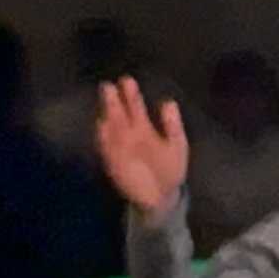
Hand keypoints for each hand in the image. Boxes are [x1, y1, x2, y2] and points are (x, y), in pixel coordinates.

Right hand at [94, 77, 190, 210]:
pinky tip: (102, 126)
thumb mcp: (177, 145)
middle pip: (119, 114)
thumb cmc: (170, 169)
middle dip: (114, 101)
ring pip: (111, 129)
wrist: (163, 197)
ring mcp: (120, 148)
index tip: (126, 80)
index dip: (131, 95)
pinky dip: (104, 139)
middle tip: (108, 86)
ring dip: (107, 116)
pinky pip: (107, 149)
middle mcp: (129, 135)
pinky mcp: (114, 163)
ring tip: (105, 104)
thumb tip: (168, 102)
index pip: (135, 107)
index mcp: (145, 128)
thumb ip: (173, 125)